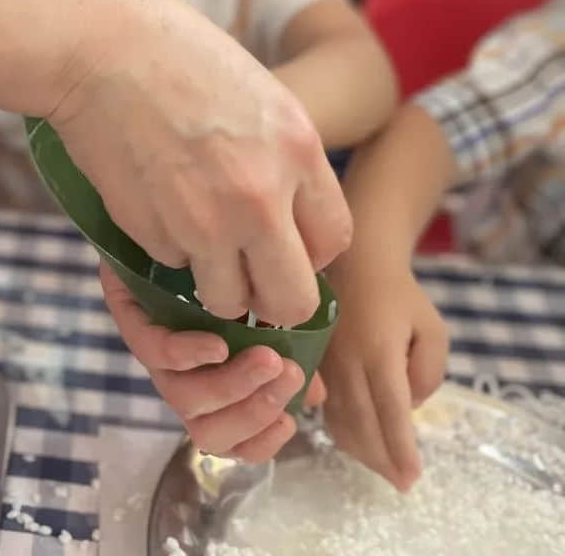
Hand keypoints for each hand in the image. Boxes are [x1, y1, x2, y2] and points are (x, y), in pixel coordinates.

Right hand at [55, 0, 351, 328]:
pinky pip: (172, 264)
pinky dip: (164, 246)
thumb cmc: (173, 51)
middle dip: (270, 296)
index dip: (308, 252)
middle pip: (291, 299)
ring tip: (192, 233)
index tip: (285, 244)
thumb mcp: (257, 94)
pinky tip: (151, 197)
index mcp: (297, 150)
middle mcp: (261, 197)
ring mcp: (204, 222)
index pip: (333, 241)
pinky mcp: (153, 232)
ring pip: (227, 300)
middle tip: (247, 273)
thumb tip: (289, 216)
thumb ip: (281, 158)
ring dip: (213, 279)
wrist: (97, 44)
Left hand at [101, 267, 323, 460]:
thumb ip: (287, 352)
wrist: (170, 223)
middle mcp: (180, 378)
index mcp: (209, 384)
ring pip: (184, 399)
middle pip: (208, 430)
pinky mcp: (131, 318)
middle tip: (288, 374)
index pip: (228, 438)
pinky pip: (153, 351)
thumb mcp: (264, 315)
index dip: (257, 442)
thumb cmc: (219, 275)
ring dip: (233, 386)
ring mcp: (154, 353)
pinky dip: (188, 354)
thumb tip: (314, 395)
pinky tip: (218, 344)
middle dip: (254, 411)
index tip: (289, 420)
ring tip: (267, 358)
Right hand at [322, 256, 449, 489]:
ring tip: (387, 469)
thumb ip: (429, 371)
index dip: (401, 448)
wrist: (355, 264)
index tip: (412, 477)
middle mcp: (345, 360)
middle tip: (403, 484)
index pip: (391, 410)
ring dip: (365, 453)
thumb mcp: (433, 329)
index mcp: (378, 349)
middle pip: (363, 424)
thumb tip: (409, 406)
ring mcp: (325, 364)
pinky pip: (327, 411)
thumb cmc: (400, 297)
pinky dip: (346, 435)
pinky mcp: (313, 366)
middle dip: (384, 460)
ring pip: (341, 422)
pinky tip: (363, 444)